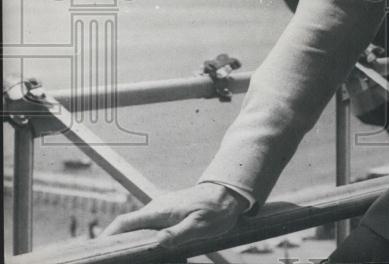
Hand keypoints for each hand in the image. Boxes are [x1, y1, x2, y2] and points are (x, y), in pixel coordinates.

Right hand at [101, 182, 246, 247]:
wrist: (229, 193)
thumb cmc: (216, 209)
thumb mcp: (200, 226)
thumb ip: (178, 234)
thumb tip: (158, 242)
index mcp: (159, 211)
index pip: (125, 222)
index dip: (108, 236)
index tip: (96, 249)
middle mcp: (156, 209)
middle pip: (127, 227)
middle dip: (115, 242)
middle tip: (109, 258)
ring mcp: (162, 210)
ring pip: (139, 228)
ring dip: (131, 242)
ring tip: (132, 256)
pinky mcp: (169, 214)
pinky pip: (150, 227)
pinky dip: (144, 239)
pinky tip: (152, 251)